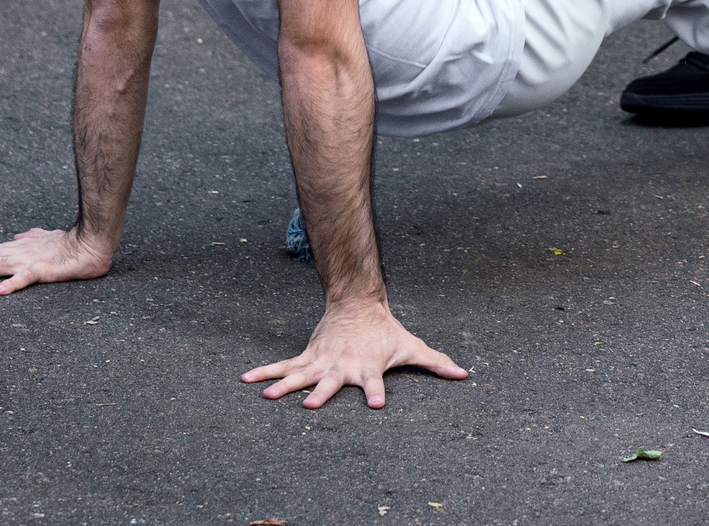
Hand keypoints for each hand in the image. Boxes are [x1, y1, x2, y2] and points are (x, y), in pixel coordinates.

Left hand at [0, 224, 113, 294]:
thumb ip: (31, 237)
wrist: (91, 243)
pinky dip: (10, 285)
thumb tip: (19, 236)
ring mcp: (28, 261)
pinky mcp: (43, 271)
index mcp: (16, 248)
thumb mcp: (45, 238)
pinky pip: (24, 279)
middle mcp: (16, 252)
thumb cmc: (69, 243)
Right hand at [241, 299, 467, 408]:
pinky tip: (245, 379)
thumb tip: (463, 374)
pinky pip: (283, 366)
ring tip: (267, 396)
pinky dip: (264, 372)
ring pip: (300, 376)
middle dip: (321, 394)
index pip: (375, 383)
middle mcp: (343, 366)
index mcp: (368, 367)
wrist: (357, 302)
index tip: (377, 405)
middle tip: (309, 406)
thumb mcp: (412, 346)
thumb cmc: (386, 331)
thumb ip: (435, 362)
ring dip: (284, 386)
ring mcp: (322, 361)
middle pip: (331, 384)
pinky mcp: (308, 356)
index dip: (377, 393)